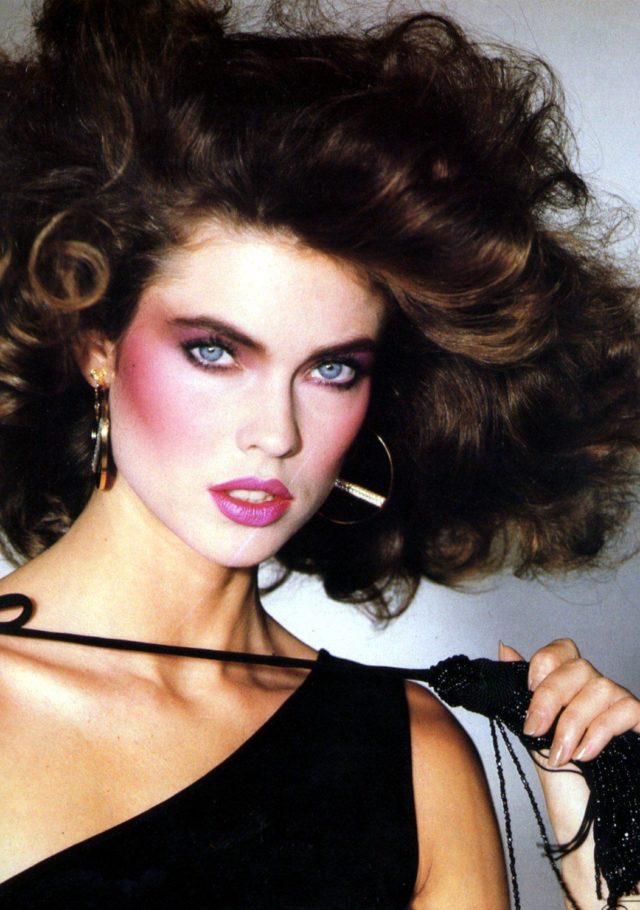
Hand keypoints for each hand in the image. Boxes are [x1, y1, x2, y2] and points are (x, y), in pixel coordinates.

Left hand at [499, 639, 639, 766]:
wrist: (585, 818)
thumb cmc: (563, 778)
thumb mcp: (533, 732)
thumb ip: (520, 692)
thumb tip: (505, 648)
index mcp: (569, 687)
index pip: (562, 650)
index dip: (544, 664)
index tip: (527, 691)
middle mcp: (595, 689)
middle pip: (577, 666)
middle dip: (550, 697)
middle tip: (534, 730)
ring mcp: (619, 703)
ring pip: (600, 687)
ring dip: (572, 723)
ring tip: (560, 755)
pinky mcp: (639, 719)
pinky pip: (625, 709)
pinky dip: (599, 733)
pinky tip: (584, 754)